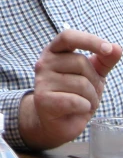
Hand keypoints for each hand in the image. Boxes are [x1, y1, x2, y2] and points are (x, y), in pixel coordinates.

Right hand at [19, 29, 121, 149]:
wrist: (58, 121)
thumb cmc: (74, 93)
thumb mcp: (93, 75)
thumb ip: (103, 60)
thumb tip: (117, 48)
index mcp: (54, 51)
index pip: (68, 36)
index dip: (89, 40)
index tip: (108, 49)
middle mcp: (44, 62)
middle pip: (80, 62)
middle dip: (94, 80)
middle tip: (89, 91)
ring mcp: (41, 80)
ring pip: (81, 83)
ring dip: (91, 98)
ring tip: (83, 102)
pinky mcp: (42, 99)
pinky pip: (75, 101)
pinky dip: (84, 107)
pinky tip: (77, 109)